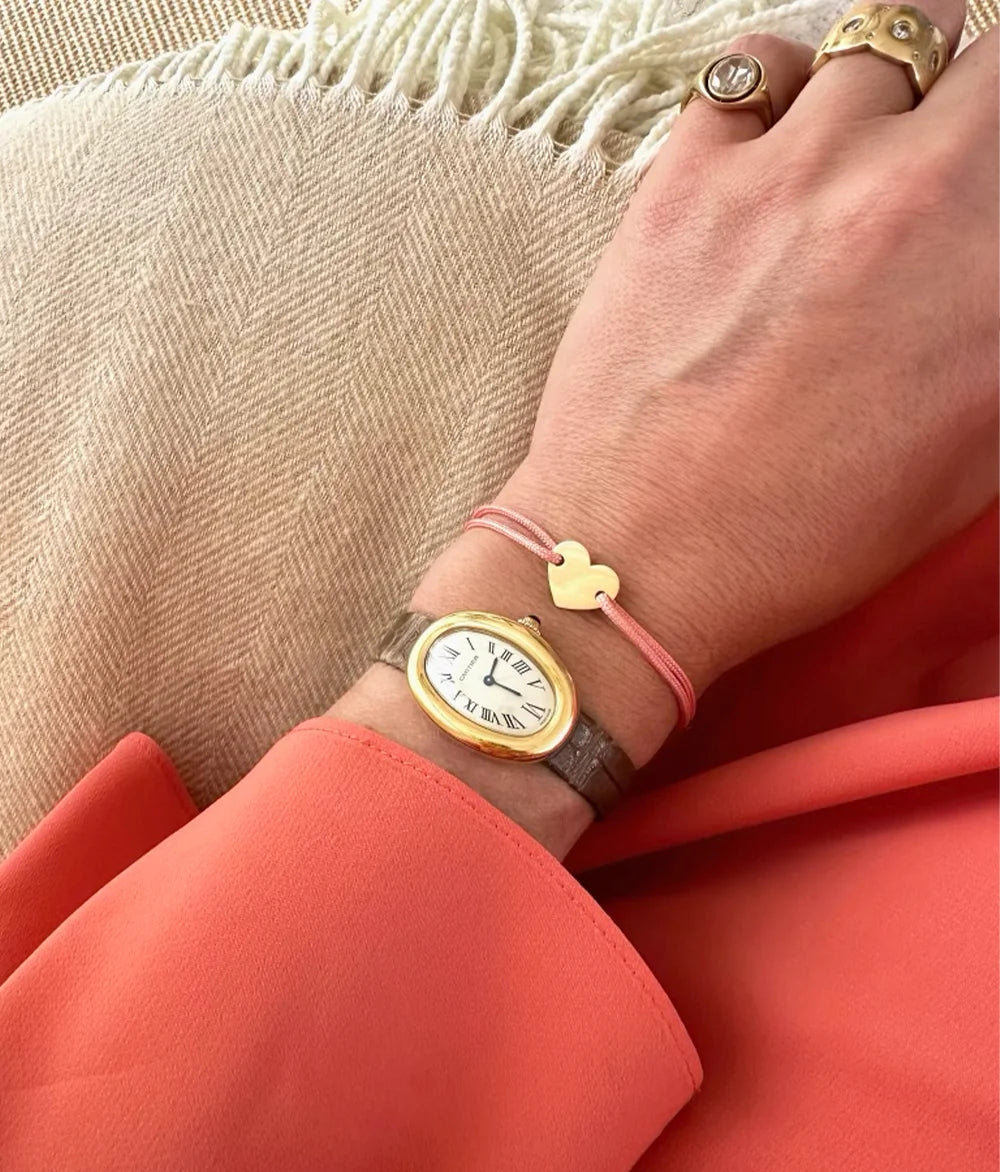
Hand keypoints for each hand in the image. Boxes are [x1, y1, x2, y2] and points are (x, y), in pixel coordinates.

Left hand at [341, 17, 997, 856]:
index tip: (977, 188)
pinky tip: (771, 149)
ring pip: (887, 37)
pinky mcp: (692, 174)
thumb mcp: (965, 455)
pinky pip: (756, 66)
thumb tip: (981, 255)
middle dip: (975, 106)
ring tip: (858, 153)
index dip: (999, 166)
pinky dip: (777, 94)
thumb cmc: (800, 532)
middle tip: (944, 153)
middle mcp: (916, 200)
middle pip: (993, 66)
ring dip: (887, 93)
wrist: (643, 555)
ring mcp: (798, 172)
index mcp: (995, 281)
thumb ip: (994, 324)